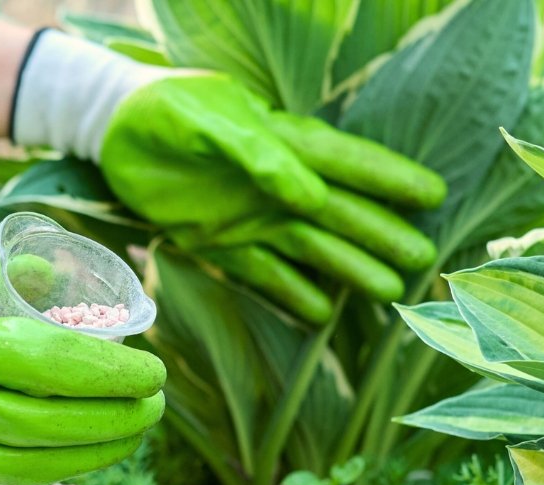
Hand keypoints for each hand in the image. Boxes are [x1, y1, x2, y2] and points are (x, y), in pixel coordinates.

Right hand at [0, 236, 166, 484]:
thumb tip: (49, 279)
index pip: (57, 367)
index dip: (114, 374)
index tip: (154, 372)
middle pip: (58, 425)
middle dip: (117, 419)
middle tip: (153, 407)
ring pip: (33, 466)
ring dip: (89, 455)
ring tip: (125, 438)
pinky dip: (35, 474)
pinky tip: (63, 461)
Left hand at [101, 75, 446, 321]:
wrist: (111, 131)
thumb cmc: (164, 110)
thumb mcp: (206, 121)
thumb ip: (256, 155)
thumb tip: (308, 195)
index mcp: (281, 143)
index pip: (347, 162)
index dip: (389, 178)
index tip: (432, 195)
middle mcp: (276, 184)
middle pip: (339, 212)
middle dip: (381, 234)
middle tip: (423, 260)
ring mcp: (252, 216)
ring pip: (310, 248)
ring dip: (348, 269)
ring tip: (388, 293)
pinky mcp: (221, 243)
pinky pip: (264, 273)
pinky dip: (292, 293)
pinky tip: (321, 315)